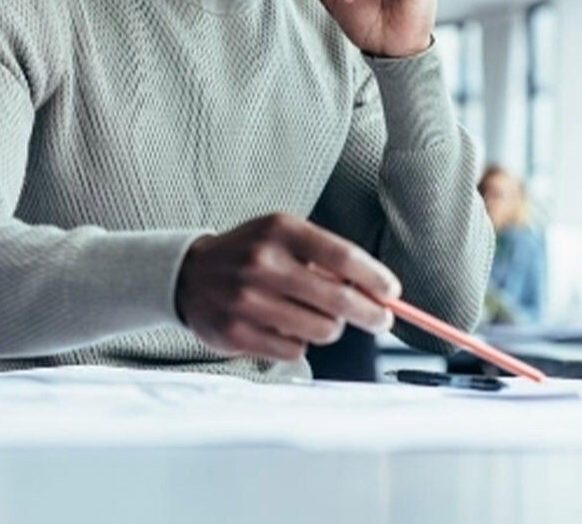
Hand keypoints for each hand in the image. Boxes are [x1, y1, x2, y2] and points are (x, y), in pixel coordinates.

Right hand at [175, 213, 400, 361]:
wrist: (189, 275)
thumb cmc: (252, 254)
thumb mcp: (285, 237)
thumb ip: (326, 258)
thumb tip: (378, 292)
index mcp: (280, 231)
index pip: (343, 258)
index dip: (375, 279)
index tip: (392, 293)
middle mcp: (262, 263)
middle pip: (338, 300)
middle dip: (370, 314)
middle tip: (380, 320)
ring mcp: (246, 300)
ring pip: (321, 331)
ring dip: (329, 329)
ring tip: (315, 317)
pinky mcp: (236, 333)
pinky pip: (295, 351)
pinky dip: (299, 344)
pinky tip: (284, 328)